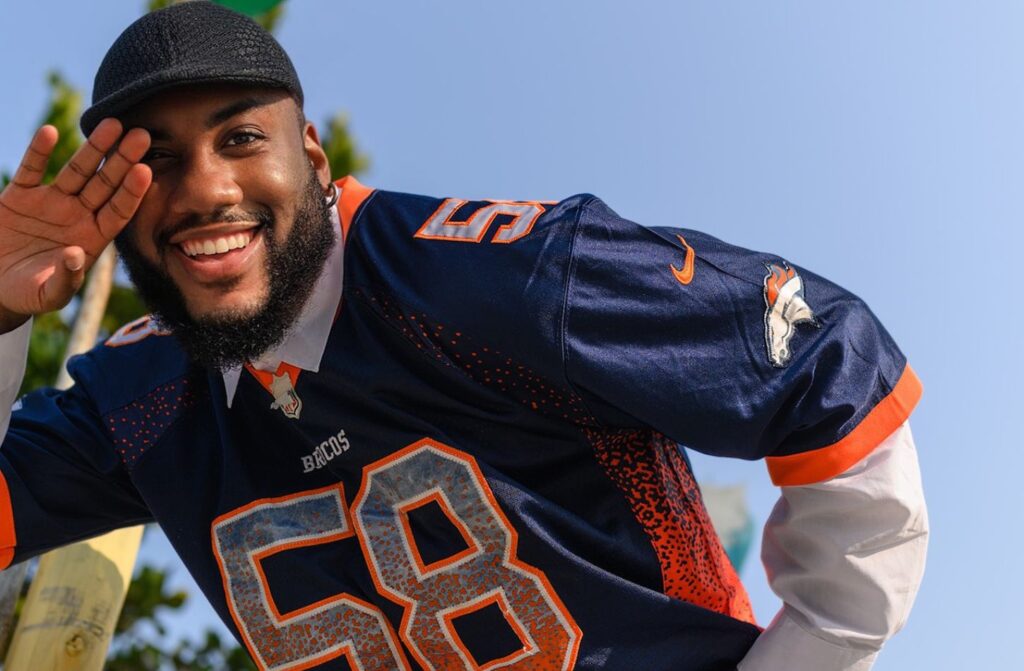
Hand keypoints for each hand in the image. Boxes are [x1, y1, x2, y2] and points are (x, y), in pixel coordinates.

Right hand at [0, 119, 150, 332]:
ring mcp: (50, 203)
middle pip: (105, 184)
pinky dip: (38, 152)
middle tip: (142, 135)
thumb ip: (66, 280)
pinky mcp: (19, 196)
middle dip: (122, 160)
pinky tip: (51, 132)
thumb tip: (75, 256)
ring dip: (93, 148)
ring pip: (76, 171)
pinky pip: (31, 170)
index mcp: (92, 238)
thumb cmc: (28, 294)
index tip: (147, 171)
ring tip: (111, 124)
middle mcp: (77, 216)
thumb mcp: (48, 295)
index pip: (119, 211)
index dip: (132, 192)